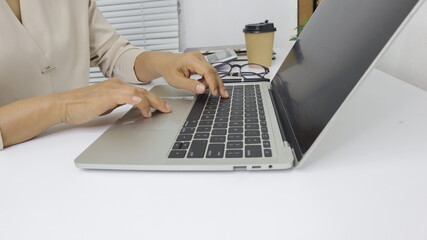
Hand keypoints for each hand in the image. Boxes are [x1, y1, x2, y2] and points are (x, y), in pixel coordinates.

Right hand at [56, 78, 170, 123]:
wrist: (63, 105)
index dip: (153, 100)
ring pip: (138, 93)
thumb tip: (131, 108)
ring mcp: (111, 89)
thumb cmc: (80, 106)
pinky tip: (143, 107)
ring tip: (159, 111)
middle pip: (142, 92)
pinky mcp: (106, 95)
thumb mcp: (105, 105)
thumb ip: (118, 103)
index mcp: (116, 87)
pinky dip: (136, 101)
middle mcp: (116, 85)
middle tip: (167, 109)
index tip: (162, 107)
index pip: (139, 92)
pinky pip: (126, 96)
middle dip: (157, 101)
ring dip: (151, 102)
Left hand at [134, 51, 228, 97]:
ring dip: (212, 83)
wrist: (164, 62)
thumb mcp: (176, 81)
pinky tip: (203, 85)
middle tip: (223, 95)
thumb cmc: (168, 69)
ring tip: (208, 91)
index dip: (213, 83)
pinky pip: (209, 72)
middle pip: (212, 71)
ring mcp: (201, 58)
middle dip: (218, 84)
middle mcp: (198, 57)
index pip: (207, 71)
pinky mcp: (201, 62)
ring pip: (212, 72)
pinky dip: (208, 80)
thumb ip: (190, 85)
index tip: (215, 93)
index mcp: (191, 60)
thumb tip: (202, 89)